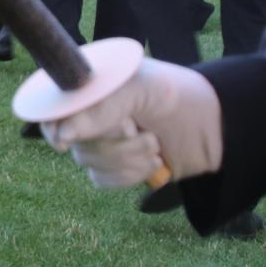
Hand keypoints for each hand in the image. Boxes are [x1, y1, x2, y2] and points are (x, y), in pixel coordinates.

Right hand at [42, 54, 223, 186]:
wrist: (214, 127)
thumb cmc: (176, 94)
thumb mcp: (139, 90)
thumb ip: (101, 108)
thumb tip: (61, 133)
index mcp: (89, 86)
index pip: (51, 106)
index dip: (52, 124)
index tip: (64, 140)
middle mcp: (89, 113)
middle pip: (72, 141)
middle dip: (110, 142)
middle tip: (137, 128)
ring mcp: (101, 141)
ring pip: (89, 164)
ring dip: (126, 159)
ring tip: (154, 144)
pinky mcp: (115, 167)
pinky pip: (103, 181)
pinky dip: (129, 175)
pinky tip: (152, 162)